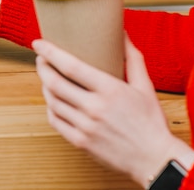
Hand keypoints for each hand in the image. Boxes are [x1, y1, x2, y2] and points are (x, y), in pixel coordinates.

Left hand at [33, 35, 193, 187]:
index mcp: (110, 90)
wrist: (155, 159)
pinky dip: (50, 108)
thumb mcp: (145, 86)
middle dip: (42, 67)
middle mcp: (94, 108)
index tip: (38, 43)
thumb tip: (121, 33)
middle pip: (54, 83)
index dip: (50, 53)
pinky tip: (53, 101)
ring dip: (45, 86)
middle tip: (40, 58)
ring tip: (46, 77)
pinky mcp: (80, 142)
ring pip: (52, 101)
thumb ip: (132, 58)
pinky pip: (55, 121)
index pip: (71, 66)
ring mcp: (85, 127)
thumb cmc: (150, 121)